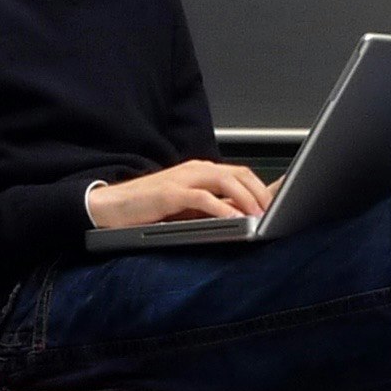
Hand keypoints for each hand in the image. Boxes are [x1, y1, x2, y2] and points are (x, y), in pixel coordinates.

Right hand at [89, 159, 272, 228]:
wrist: (112, 206)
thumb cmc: (149, 207)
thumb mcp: (187, 206)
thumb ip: (212, 205)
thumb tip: (241, 215)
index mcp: (201, 170)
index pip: (240, 172)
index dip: (262, 187)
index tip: (277, 203)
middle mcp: (195, 169)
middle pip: (239, 174)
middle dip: (260, 193)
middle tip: (273, 213)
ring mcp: (183, 179)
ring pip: (225, 182)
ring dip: (246, 199)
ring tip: (259, 216)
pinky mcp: (170, 193)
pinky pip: (202, 198)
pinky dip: (221, 209)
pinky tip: (232, 220)